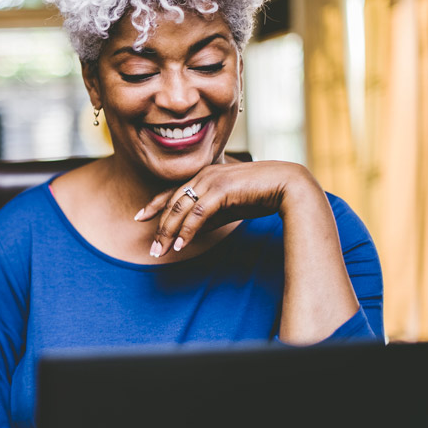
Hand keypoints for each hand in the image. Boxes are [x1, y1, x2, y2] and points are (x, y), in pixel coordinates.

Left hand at [135, 160, 320, 257]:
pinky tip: (181, 245)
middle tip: (152, 250)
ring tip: (162, 252)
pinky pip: (198, 213)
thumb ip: (210, 217)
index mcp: (205, 176)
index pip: (172, 191)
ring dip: (169, 232)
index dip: (154, 204)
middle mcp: (204, 175)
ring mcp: (211, 180)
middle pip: (172, 202)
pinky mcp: (221, 189)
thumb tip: (191, 232)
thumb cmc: (261, 194)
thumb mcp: (229, 208)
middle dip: (159, 227)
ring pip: (181, 208)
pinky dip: (188, 230)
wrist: (286, 184)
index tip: (140, 217)